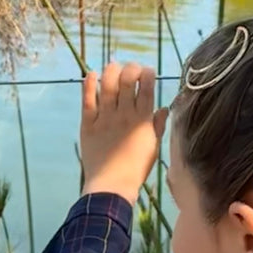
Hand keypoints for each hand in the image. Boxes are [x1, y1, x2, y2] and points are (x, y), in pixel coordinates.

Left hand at [80, 63, 166, 203]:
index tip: (148, 71)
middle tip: (132, 68)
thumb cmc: (136, 169)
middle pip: (127, 81)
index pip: (146, 88)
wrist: (111, 186)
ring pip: (108, 86)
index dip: (147, 74)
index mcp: (142, 121)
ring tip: (114, 66)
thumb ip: (157, 126)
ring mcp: (104, 118)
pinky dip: (88, 85)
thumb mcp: (153, 147)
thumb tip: (164, 108)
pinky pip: (87, 100)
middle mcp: (124, 115)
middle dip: (131, 68)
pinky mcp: (88, 124)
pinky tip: (91, 74)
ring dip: (111, 71)